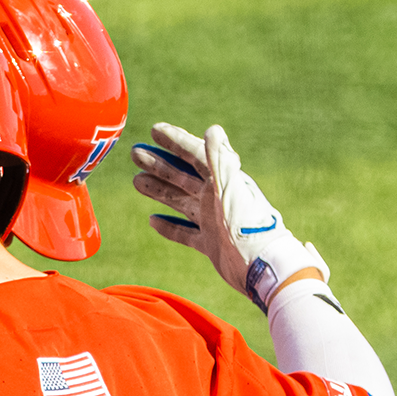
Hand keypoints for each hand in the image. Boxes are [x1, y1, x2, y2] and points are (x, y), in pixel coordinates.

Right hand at [131, 123, 327, 309]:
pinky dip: (169, 227)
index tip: (154, 130)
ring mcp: (212, 222)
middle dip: (159, 163)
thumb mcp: (231, 188)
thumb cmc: (248, 225)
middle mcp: (215, 199)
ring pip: (179, 201)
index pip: (195, 155)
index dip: (175, 141)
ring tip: (136, 180)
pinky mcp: (210, 244)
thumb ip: (220, 160)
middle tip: (136, 152)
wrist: (261, 266)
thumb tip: (212, 129)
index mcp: (221, 181)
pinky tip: (153, 221)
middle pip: (182, 176)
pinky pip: (185, 233)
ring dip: (159, 190)